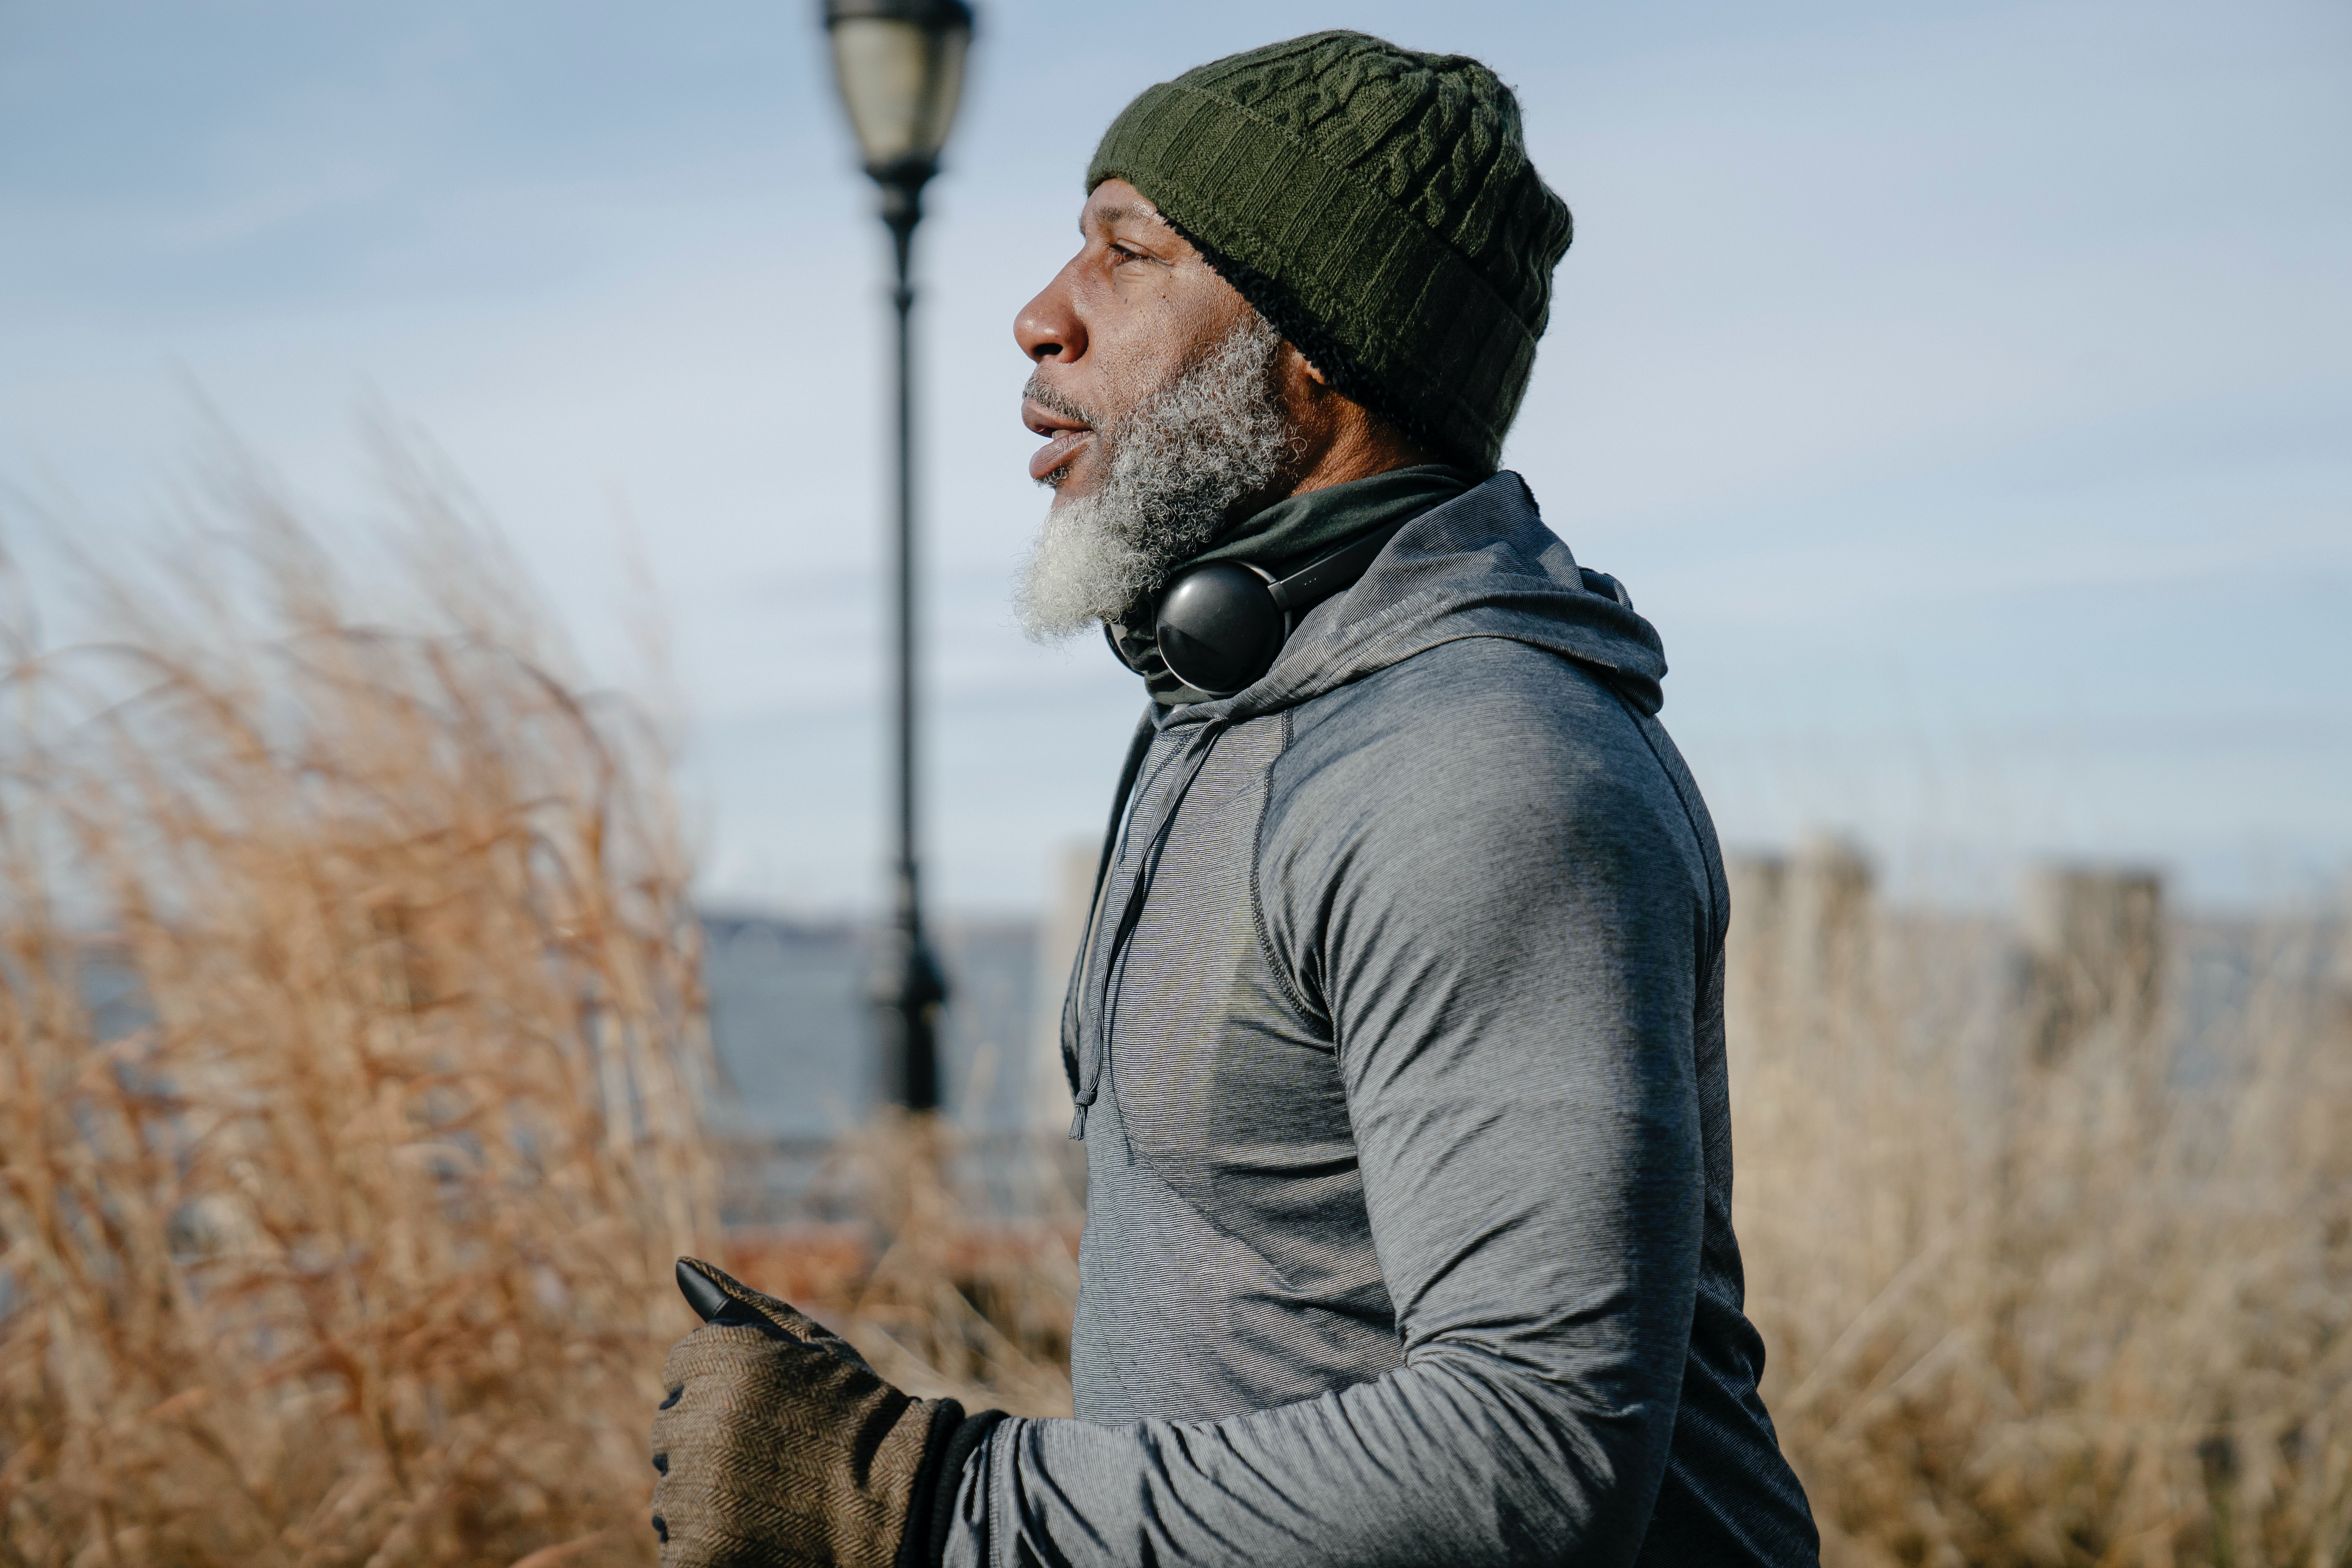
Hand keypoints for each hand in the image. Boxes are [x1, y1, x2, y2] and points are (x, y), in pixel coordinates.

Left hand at [650, 1258, 1000, 1567]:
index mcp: (720, 1362)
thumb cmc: (862, 1416)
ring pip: (672, 1492)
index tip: (773, 1407)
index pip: (681, 1371)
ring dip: (709, 1497)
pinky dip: (709, 1546)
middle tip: (776, 1456)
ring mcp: (692, 1493)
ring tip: (773, 1497)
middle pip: (671, 1432)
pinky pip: (679, 1548)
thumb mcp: (809, 1346)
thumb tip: (679, 1264)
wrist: (907, 1503)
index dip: (729, 1391)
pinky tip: (757, 1534)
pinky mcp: (696, 1554)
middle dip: (713, 1442)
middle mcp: (697, 1422)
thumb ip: (740, 1306)